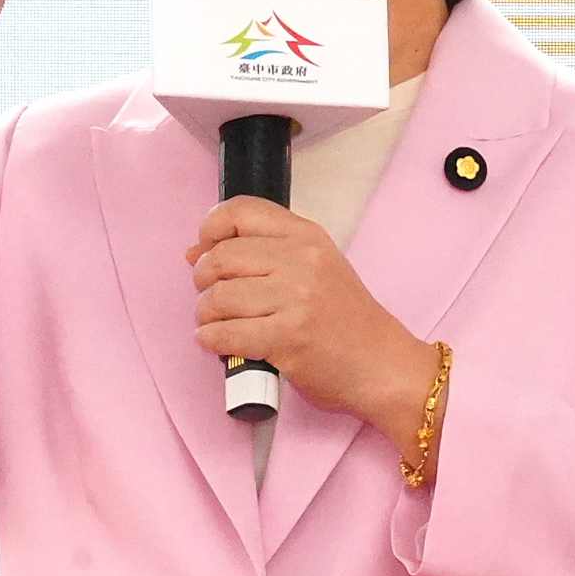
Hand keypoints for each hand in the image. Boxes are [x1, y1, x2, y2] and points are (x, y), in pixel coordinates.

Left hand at [191, 200, 435, 442]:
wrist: (381, 364)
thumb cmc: (344, 321)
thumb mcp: (315, 268)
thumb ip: (262, 253)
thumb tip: (194, 253)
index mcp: (307, 236)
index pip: (240, 211)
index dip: (210, 229)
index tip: (203, 250)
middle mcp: (302, 261)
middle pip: (220, 257)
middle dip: (201, 280)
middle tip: (210, 298)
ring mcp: (296, 299)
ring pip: (218, 298)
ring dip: (205, 315)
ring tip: (216, 324)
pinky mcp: (287, 338)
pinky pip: (225, 334)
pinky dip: (211, 340)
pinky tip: (218, 342)